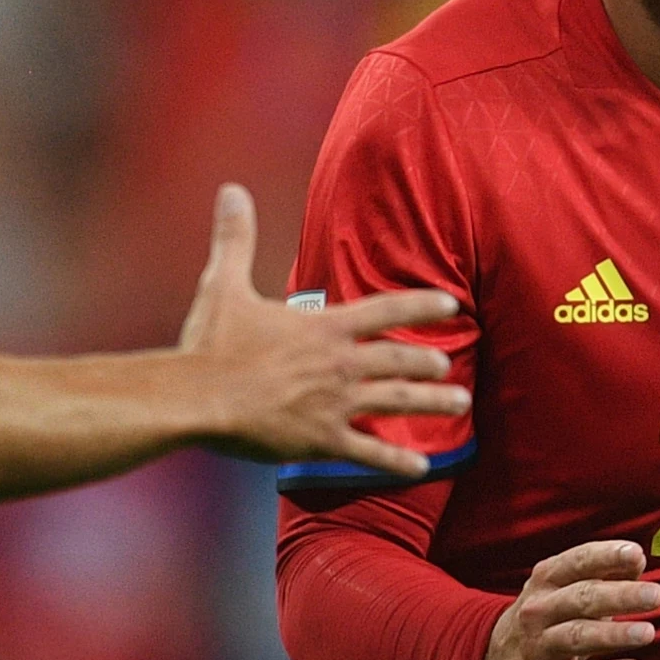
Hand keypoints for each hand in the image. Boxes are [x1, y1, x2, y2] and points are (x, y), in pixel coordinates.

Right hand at [178, 184, 466, 474]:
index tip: (451, 303)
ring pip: (397, 403)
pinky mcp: (322, 441)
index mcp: (324, 327)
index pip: (385, 310)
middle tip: (451, 364)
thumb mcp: (223, 283)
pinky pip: (369, 454)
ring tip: (460, 402)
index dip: (421, 305)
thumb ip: (235, 237)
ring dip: (431, 402)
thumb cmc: (210, 343)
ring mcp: (335, 405)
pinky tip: (423, 470)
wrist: (198, 399)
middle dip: (429, 361)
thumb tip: (231, 188)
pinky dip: (397, 463)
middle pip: (399, 360)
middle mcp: (339, 364)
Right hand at [483, 541, 659, 659]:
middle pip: (581, 598)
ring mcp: (534, 646)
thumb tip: (638, 561)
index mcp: (546, 580)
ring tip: (648, 632)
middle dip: (620, 595)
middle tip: (658, 595)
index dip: (606, 556)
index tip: (637, 555)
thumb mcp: (564, 590)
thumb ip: (601, 574)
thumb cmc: (546, 619)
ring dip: (613, 635)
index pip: (577, 562)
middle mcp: (537, 610)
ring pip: (576, 636)